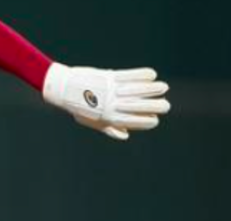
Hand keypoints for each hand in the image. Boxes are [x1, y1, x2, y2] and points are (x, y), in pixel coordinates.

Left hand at [43, 63, 170, 140]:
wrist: (65, 89)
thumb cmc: (79, 107)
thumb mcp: (92, 122)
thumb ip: (109, 129)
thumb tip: (126, 136)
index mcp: (109, 118)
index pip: (134, 122)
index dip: (147, 122)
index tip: (155, 120)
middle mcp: (113, 105)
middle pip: (140, 107)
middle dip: (156, 107)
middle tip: (166, 106)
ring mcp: (112, 90)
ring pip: (138, 90)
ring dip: (154, 89)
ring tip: (164, 88)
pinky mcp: (110, 77)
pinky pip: (130, 75)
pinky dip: (143, 74)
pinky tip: (152, 74)